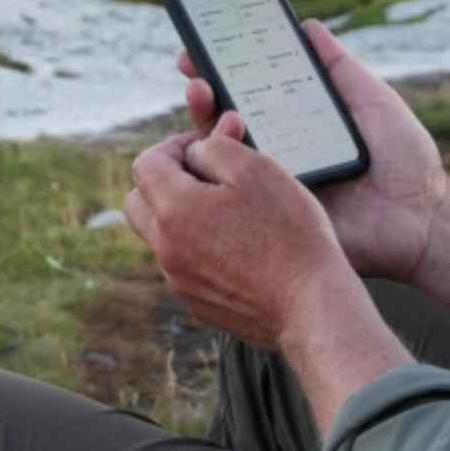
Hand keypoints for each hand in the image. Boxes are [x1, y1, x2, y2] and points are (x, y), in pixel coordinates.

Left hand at [124, 112, 352, 349]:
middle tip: (208, 175)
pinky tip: (242, 248)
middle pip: (139, 201)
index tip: (207, 147)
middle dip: (166, 180)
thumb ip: (215, 147)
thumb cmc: (288, 232)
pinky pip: (184, 265)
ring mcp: (179, 280)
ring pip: (161, 235)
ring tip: (230, 211)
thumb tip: (196, 150)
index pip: (146, 163)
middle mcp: (165, 248)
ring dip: (183, 215)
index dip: (176, 146)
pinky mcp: (196, 302)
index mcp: (173, 209)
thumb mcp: (255, 169)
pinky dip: (200, 248)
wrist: (310, 305)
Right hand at [177, 19, 449, 283]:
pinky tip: (210, 143)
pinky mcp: (275, 212)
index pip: (251, 91)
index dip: (224, 68)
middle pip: (227, 118)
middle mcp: (279, 150)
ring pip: (221, 152)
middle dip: (202, 88)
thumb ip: (338, 66)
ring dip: (202, 120)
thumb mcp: (371, 99)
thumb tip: (306, 24)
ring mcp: (274, 181)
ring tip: (200, 91)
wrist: (422, 216)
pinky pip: (236, 193)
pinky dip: (217, 167)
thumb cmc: (405, 157)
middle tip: (191, 66)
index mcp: (298, 123)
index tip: (201, 43)